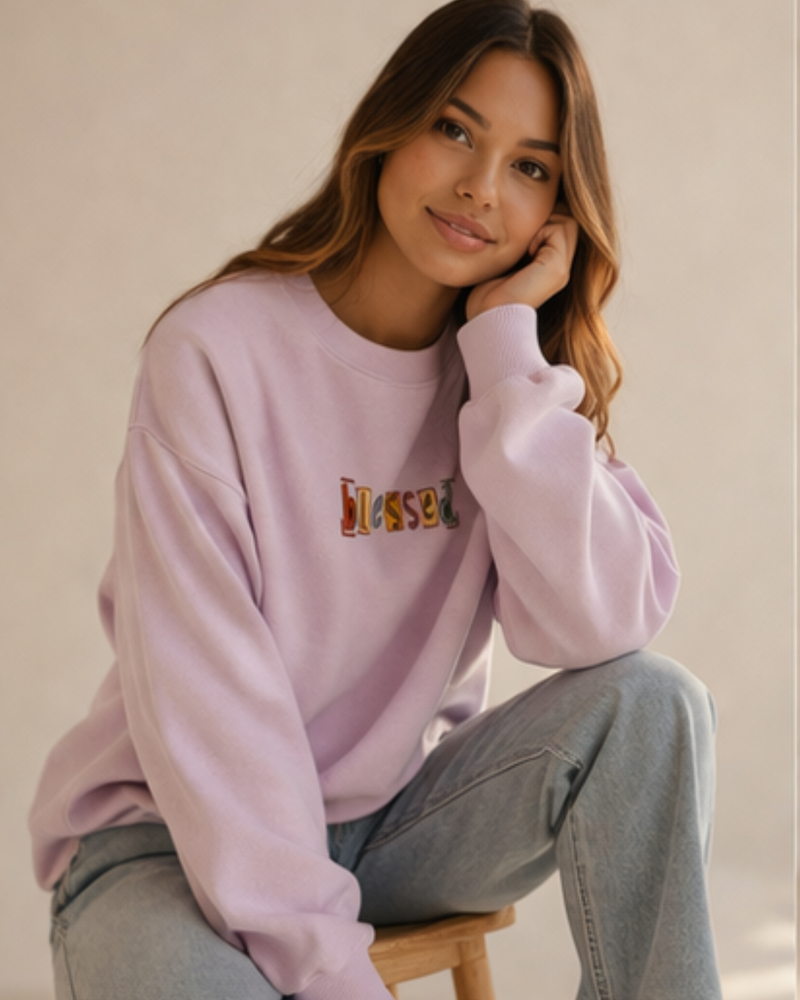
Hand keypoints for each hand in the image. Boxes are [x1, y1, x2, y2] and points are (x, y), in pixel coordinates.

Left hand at [466, 205, 577, 320]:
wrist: (488, 321)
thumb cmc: (487, 298)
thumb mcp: (505, 265)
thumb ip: (518, 247)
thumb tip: (513, 222)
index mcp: (550, 269)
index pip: (559, 225)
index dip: (541, 220)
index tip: (518, 234)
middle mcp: (561, 269)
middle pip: (566, 220)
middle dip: (545, 217)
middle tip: (522, 235)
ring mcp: (561, 269)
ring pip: (567, 220)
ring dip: (544, 222)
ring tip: (524, 243)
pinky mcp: (556, 267)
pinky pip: (560, 227)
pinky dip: (541, 230)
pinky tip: (526, 249)